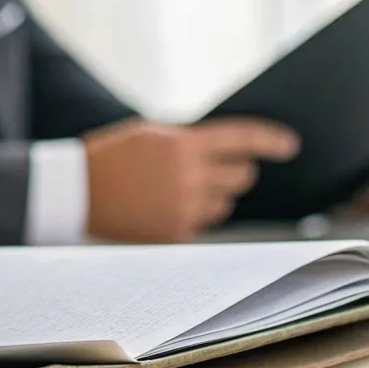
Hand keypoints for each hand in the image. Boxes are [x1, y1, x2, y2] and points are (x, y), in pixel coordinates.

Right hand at [82, 117, 299, 241]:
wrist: (78, 191)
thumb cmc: (115, 156)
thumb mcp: (153, 134)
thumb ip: (191, 141)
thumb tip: (229, 151)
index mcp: (184, 145)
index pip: (243, 139)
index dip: (271, 141)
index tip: (290, 145)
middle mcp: (189, 177)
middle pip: (240, 177)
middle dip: (238, 171)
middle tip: (227, 168)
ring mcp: (183, 209)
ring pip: (224, 203)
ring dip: (214, 194)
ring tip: (181, 187)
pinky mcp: (175, 233)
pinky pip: (202, 223)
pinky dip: (193, 214)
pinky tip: (165, 205)